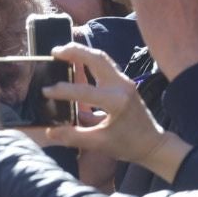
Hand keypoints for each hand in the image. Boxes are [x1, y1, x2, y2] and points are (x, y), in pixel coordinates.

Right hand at [42, 44, 191, 180]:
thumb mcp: (99, 144)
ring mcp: (125, 81)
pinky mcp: (124, 82)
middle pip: (97, 59)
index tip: (45, 91)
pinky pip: (105, 64)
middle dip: (74, 52)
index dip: (62, 91)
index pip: (84, 92)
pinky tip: (76, 61)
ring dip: (82, 52)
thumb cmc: (128, 144)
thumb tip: (50, 131)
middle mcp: (122, 86)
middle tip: (54, 52)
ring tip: (62, 52)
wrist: (151, 143)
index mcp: (116, 102)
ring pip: (102, 58)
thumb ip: (74, 136)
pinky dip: (90, 59)